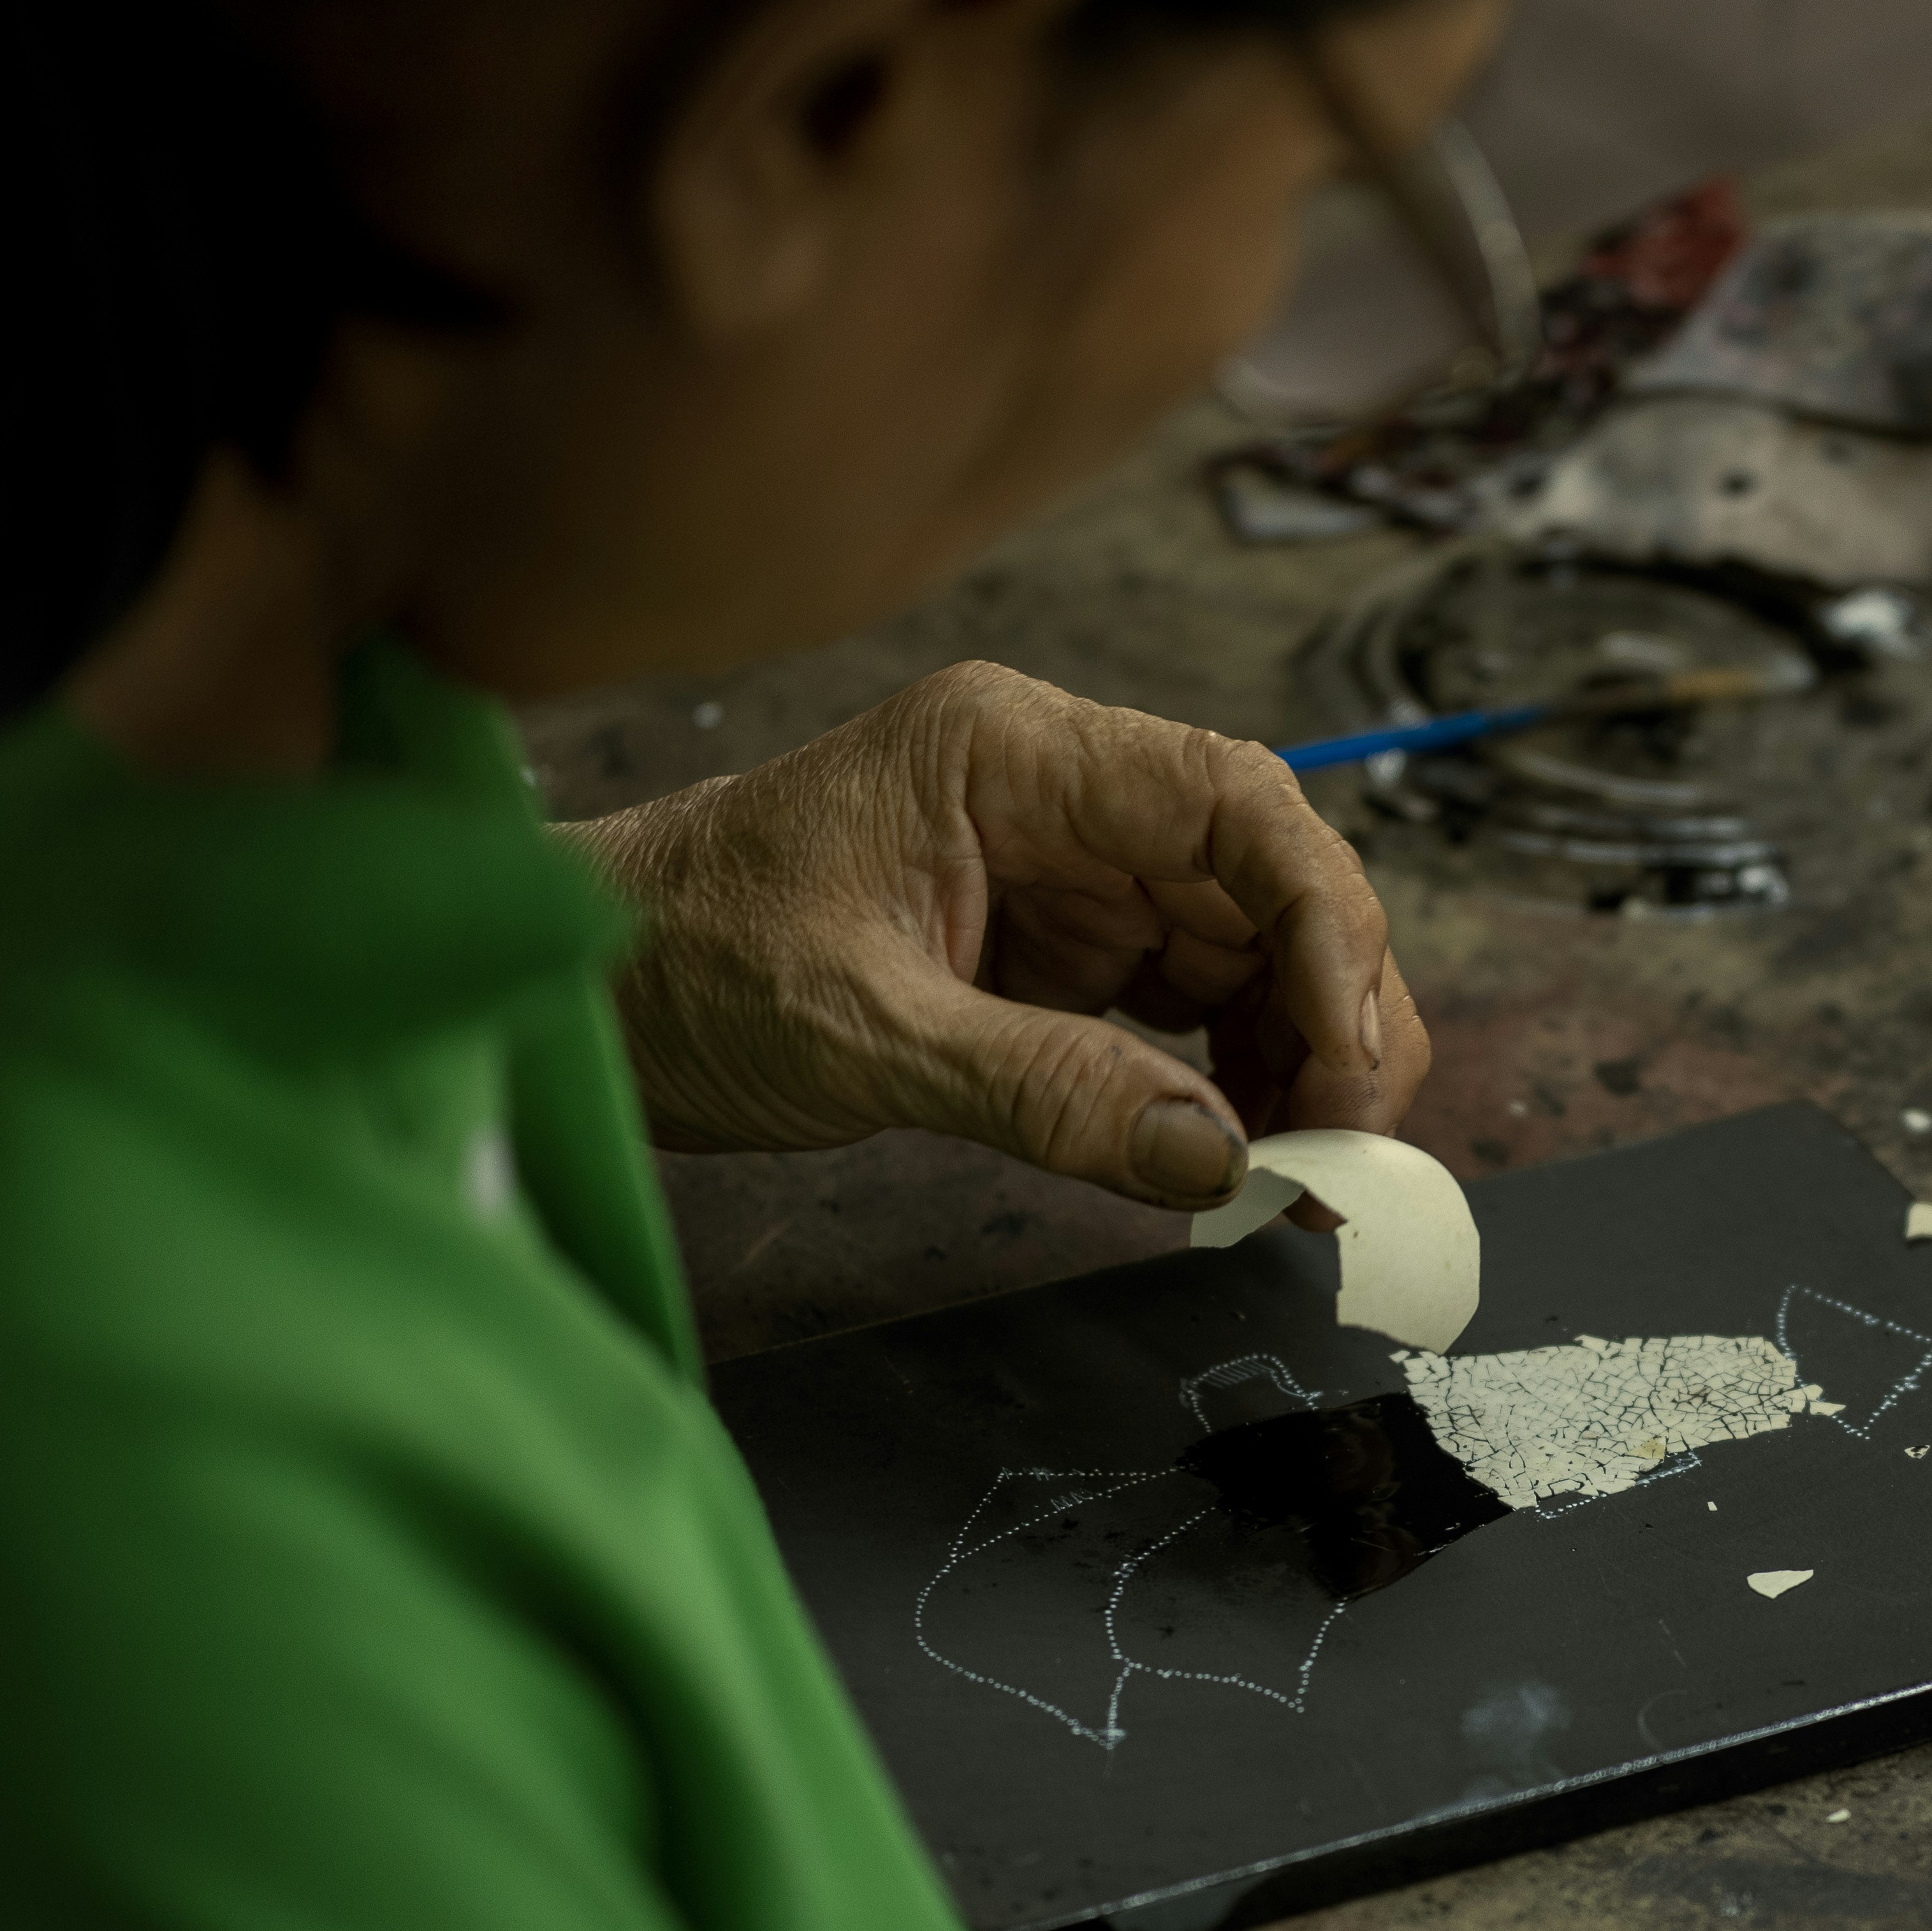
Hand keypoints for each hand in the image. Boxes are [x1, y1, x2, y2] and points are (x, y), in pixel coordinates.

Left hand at [570, 662, 1427, 1206]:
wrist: (579, 989)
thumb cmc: (679, 964)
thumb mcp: (858, 1034)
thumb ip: (1046, 1092)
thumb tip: (1216, 1161)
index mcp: (1014, 754)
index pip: (1235, 806)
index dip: (1324, 924)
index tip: (1346, 1055)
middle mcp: (1065, 797)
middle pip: (1271, 882)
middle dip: (1334, 1011)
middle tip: (1351, 1145)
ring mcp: (1071, 873)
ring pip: (1253, 953)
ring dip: (1302, 1061)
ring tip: (1311, 1176)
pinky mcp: (1061, 950)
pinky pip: (1194, 1008)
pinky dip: (1237, 1086)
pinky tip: (1246, 1159)